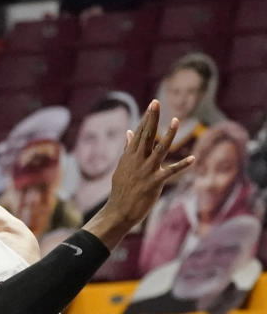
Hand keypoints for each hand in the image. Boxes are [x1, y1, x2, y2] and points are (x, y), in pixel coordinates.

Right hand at [84, 100, 194, 249]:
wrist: (119, 211)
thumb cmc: (121, 190)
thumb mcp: (122, 167)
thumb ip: (128, 149)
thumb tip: (129, 132)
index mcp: (129, 156)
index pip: (139, 133)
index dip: (146, 118)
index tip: (153, 104)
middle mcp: (137, 161)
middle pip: (146, 136)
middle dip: (152, 118)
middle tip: (156, 102)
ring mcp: (146, 171)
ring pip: (159, 149)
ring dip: (169, 135)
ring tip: (176, 120)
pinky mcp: (154, 182)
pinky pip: (171, 172)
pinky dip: (182, 165)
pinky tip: (193, 159)